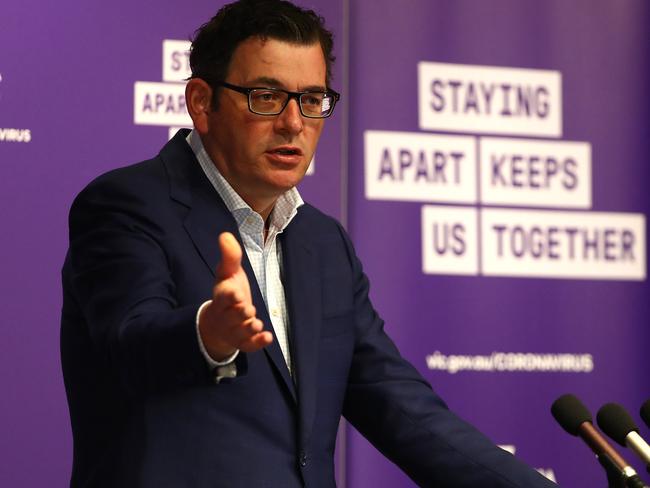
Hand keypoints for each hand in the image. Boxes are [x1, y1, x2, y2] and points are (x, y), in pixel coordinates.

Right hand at [198, 232, 272, 360]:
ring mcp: (233, 330)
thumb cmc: (227, 293)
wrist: (218, 322)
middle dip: (239, 313)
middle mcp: (226, 315)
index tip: (235, 292)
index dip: (228, 295)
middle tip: (248, 309)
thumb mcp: (227, 273)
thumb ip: (229, 256)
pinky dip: (257, 343)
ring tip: (257, 324)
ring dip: (248, 329)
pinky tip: (267, 338)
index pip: (222, 297)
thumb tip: (225, 235)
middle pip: (231, 316)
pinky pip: (248, 345)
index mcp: (221, 297)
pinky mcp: (242, 341)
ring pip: (239, 332)